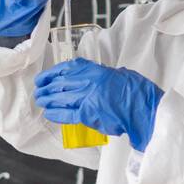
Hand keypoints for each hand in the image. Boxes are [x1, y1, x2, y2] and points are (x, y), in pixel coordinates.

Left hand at [34, 58, 164, 151]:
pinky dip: (56, 114)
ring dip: (48, 100)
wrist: (144, 109)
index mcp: (96, 70)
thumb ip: (104, 75)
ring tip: (41, 102)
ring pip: (60, 98)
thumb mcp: (120, 74)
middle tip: (39, 92)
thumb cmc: (137, 92)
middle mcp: (88, 81)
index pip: (66, 69)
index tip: (44, 77)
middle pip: (59, 83)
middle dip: (46, 88)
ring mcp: (87, 98)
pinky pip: (66, 113)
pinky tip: (49, 113)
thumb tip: (96, 78)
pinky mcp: (88, 114)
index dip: (51, 73)